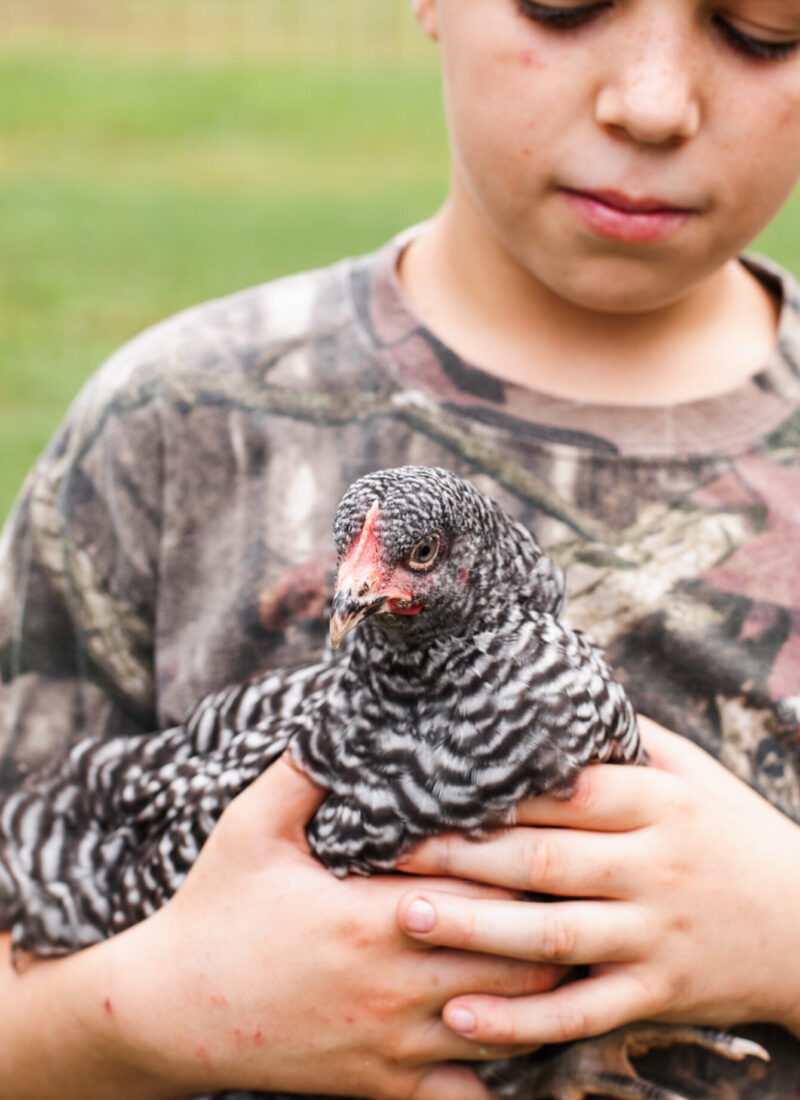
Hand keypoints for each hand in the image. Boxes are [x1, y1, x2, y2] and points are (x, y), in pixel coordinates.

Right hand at [101, 753, 560, 1099]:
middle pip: (518, 961)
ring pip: (508, 1027)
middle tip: (568, 894)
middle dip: (548, 928)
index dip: (524, 866)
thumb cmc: (214, 909)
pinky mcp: (383, 1088)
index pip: (487, 891)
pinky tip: (506, 1031)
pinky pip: (469, 1097)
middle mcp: (397, 988)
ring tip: (557, 950)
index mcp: (374, 919)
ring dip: (535, 993)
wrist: (171, 1011)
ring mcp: (395, 1046)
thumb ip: (301, 774)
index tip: (543, 841)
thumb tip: (344, 720)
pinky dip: (496, 1065)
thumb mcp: (249, 828)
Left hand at [396, 717, 799, 1047]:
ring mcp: (655, 934)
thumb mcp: (696, 774)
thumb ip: (630, 741)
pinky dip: (522, 1020)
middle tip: (390, 849)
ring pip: (553, 936)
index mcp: (657, 805)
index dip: (495, 790)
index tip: (430, 787)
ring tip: (408, 916)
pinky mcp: (659, 992)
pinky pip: (582, 1012)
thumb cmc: (735, 834)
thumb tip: (560, 698)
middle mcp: (653, 867)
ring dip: (476, 930)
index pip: (565, 793)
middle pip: (544, 860)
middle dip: (463, 855)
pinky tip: (462, 1017)